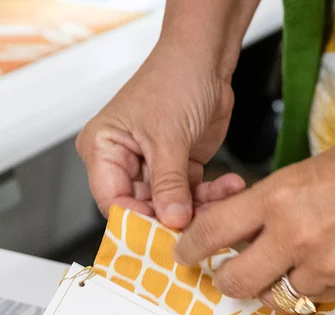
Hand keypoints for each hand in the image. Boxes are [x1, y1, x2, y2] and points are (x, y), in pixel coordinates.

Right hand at [76, 44, 245, 228]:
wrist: (206, 58)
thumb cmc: (173, 78)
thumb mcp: (168, 136)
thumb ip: (169, 184)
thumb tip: (171, 221)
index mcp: (103, 150)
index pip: (113, 201)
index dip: (137, 221)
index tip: (164, 237)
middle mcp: (124, 161)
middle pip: (144, 208)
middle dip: (174, 219)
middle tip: (200, 229)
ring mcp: (154, 165)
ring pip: (173, 205)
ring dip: (200, 208)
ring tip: (223, 205)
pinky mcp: (181, 166)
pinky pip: (194, 194)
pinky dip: (213, 195)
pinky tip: (231, 187)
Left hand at [172, 124, 334, 304]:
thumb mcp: (304, 172)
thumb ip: (268, 206)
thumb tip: (235, 234)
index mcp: (278, 198)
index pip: (211, 235)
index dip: (191, 248)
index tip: (187, 252)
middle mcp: (296, 238)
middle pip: (234, 283)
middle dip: (226, 279)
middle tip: (229, 270)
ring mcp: (325, 269)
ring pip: (274, 298)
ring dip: (272, 285)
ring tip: (287, 262)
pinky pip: (312, 299)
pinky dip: (309, 287)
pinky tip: (325, 261)